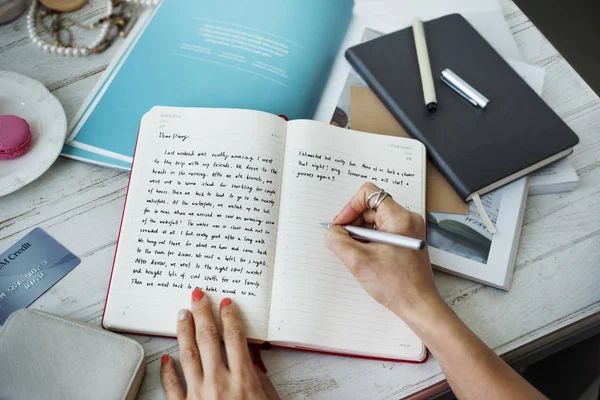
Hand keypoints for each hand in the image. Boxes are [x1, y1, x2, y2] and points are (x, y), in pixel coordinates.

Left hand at [160, 289, 278, 399]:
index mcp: (243, 380)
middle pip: (208, 339)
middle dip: (203, 314)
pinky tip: (166, 358)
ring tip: (182, 314)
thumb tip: (251, 364)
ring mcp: (199, 395)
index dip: (230, 317)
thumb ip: (261, 381)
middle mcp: (218, 383)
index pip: (234, 338)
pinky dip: (167, 371)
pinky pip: (172, 387)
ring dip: (184, 332)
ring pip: (188, 356)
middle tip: (197, 296)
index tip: (226, 303)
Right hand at [324, 182, 440, 320]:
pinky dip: (369, 240)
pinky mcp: (406, 241)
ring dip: (360, 233)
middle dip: (353, 222)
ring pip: (375, 220)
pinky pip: (382, 232)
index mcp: (400, 218)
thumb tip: (331, 232)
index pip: (369, 193)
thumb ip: (338, 241)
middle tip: (344, 241)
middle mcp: (407, 219)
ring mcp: (408, 231)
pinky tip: (366, 257)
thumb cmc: (398, 286)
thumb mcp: (359, 261)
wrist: (418, 306)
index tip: (341, 225)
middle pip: (371, 207)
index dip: (350, 207)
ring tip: (356, 252)